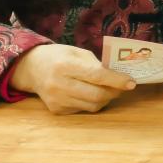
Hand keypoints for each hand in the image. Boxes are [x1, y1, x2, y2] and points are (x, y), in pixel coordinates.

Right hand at [11, 43, 135, 114]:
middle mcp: (59, 85)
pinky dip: (92, 103)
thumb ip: (96, 64)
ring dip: (105, 99)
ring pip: (92, 106)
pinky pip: (82, 109)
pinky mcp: (57, 110)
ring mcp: (57, 100)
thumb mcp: (77, 52)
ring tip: (108, 89)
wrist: (31, 69)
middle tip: (123, 87)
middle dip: (114, 92)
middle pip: (96, 95)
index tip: (131, 82)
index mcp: (65, 65)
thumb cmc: (58, 56)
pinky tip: (89, 93)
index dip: (116, 80)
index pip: (96, 76)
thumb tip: (118, 76)